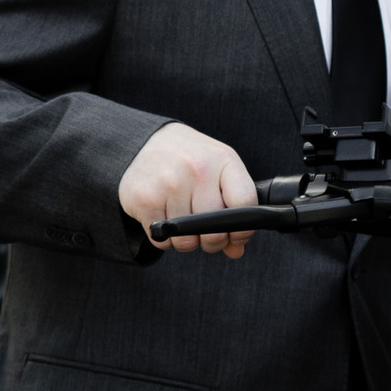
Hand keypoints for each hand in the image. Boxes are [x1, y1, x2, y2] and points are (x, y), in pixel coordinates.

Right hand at [118, 121, 257, 256]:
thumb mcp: (220, 172)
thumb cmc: (192, 161)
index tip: (236, 234)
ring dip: (186, 240)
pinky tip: (164, 218)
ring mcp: (170, 183)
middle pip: (214, 230)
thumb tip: (236, 250)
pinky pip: (162, 240)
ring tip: (182, 221)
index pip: (245, 203)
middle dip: (212, 241)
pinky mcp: (145, 199)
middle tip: (204, 232)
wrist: (148, 141)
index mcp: (223, 160)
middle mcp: (197, 169)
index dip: (243, 229)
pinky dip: (164, 238)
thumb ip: (235, 210)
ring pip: (187, 240)